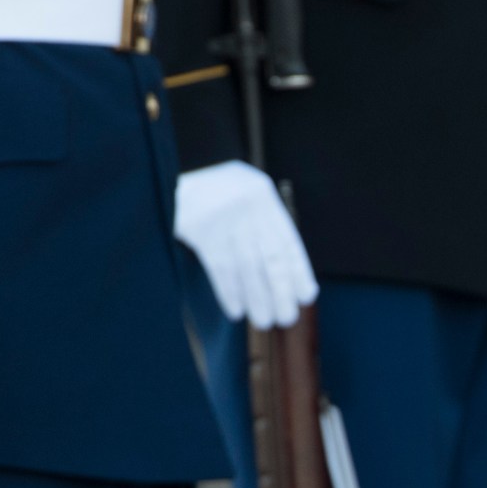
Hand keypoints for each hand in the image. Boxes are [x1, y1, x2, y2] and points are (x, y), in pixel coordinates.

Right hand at [175, 160, 317, 329]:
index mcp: (264, 199)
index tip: (306, 296)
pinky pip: (219, 267)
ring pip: (247, 267)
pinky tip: (236, 310)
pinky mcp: (199, 231)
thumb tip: (287, 274)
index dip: (299, 272)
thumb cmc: (220, 187)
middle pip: (270, 258)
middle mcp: (248, 209)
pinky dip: (230, 292)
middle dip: (281, 292)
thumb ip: (265, 224)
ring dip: (257, 298)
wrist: (180, 165)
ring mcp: (224, 220)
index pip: (287, 241)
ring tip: (264, 321)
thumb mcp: (249, 193)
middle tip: (287, 318)